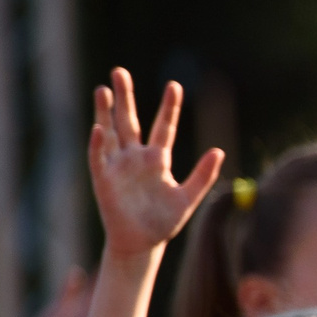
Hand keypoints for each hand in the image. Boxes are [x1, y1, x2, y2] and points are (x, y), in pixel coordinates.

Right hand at [88, 69, 222, 256]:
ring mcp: (118, 166)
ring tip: (103, 89)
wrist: (143, 244)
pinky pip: (100, 158)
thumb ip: (203, 175)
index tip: (174, 85)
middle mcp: (135, 157)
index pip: (163, 126)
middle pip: (129, 121)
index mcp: (157, 159)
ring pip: (110, 133)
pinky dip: (98, 144)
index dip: (169, 107)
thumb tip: (218, 151)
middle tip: (119, 72)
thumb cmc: (163, 222)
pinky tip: (99, 128)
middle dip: (125, 97)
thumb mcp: (189, 197)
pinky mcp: (105, 180)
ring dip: (105, 112)